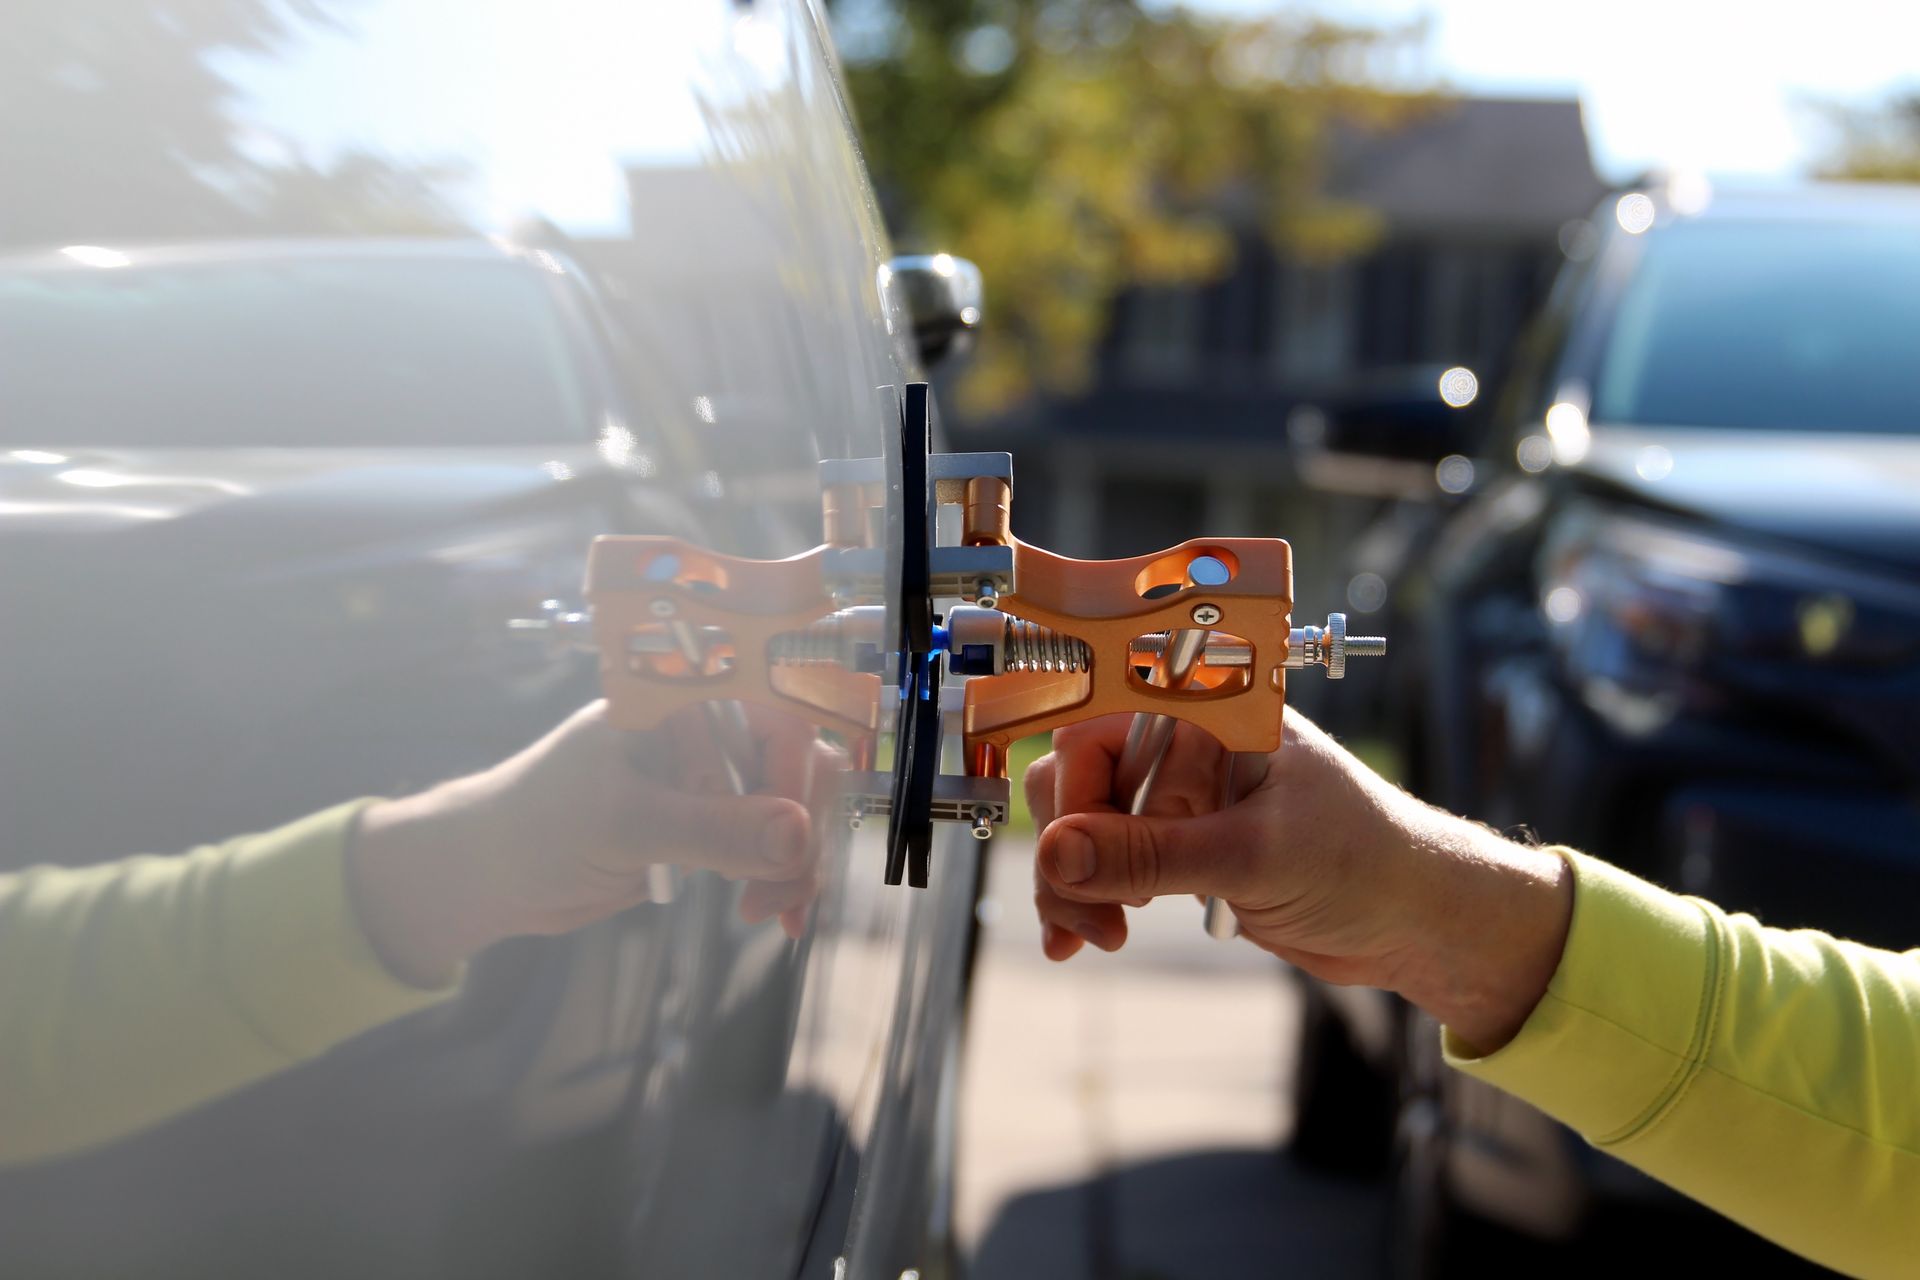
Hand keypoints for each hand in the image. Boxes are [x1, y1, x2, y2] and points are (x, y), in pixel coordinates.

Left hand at [349, 701, 835, 986]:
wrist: (494, 874)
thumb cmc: (539, 824)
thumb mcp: (626, 825)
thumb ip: (712, 829)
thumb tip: (797, 836)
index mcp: (683, 699)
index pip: (776, 710)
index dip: (798, 769)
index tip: (793, 834)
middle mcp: (706, 729)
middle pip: (797, 765)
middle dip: (801, 831)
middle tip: (783, 894)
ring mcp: (711, 777)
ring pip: (793, 808)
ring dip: (797, 862)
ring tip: (771, 914)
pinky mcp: (712, 823)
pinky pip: (771, 842)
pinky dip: (782, 877)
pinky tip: (779, 916)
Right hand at [1025, 712, 1572, 1051]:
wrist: (1414, 921)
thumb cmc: (1363, 861)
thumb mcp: (1252, 858)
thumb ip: (1150, 855)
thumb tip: (1054, 855)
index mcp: (1209, 713)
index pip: (1098, 724)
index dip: (1073, 790)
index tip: (1069, 856)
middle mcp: (1185, 746)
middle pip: (1076, 777)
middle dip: (1065, 849)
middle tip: (1087, 913)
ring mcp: (1179, 798)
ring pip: (1080, 825)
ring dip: (1069, 883)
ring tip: (1095, 938)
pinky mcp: (1177, 847)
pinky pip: (1105, 862)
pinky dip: (1084, 898)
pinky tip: (1082, 940)